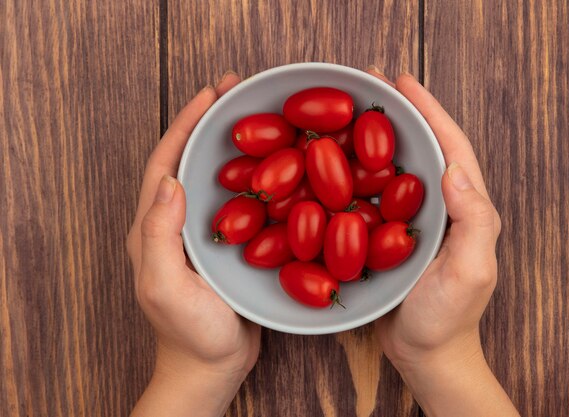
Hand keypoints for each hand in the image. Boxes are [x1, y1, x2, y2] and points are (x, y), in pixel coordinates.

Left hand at [127, 73, 260, 416]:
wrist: (211, 367)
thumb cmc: (188, 333)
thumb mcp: (164, 286)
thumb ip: (158, 236)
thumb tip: (170, 181)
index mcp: (155, 226)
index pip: (165, 162)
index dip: (185, 124)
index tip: (210, 93)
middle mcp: (178, 222)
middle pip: (193, 160)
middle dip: (211, 121)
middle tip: (239, 91)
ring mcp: (207, 232)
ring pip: (221, 176)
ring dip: (238, 143)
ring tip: (265, 118)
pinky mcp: (233, 244)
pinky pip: (245, 200)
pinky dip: (260, 176)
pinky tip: (284, 167)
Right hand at [366, 69, 516, 416]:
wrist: (423, 353)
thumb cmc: (448, 318)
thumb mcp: (470, 272)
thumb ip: (473, 222)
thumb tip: (455, 170)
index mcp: (463, 206)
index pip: (449, 146)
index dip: (428, 109)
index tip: (402, 80)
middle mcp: (436, 205)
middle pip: (417, 147)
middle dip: (395, 112)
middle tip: (365, 82)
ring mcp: (408, 219)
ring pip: (389, 166)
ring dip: (368, 136)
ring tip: (342, 111)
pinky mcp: (384, 234)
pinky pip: (366, 194)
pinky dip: (349, 172)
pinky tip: (326, 161)